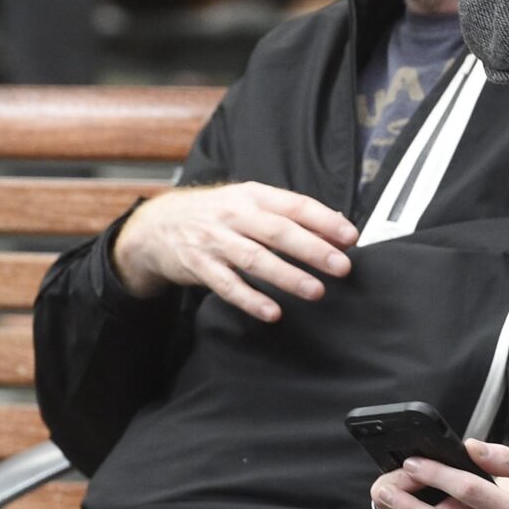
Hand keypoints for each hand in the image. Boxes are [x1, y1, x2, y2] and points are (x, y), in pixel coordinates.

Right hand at [110, 182, 356, 319]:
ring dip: (287, 276)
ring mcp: (215, 241)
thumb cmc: (215, 214)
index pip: (294, 205)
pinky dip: (250, 299)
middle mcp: (234, 215)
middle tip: (341, 266)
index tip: (351, 237)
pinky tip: (272, 312)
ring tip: (315, 290)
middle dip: (313, 249)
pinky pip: (227, 285)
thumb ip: (288, 213)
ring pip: (255, 259)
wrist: (157, 225)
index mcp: (252, 196)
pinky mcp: (199, 266)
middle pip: (279, 232)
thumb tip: (337, 226)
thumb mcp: (249, 202)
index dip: (324, 220)